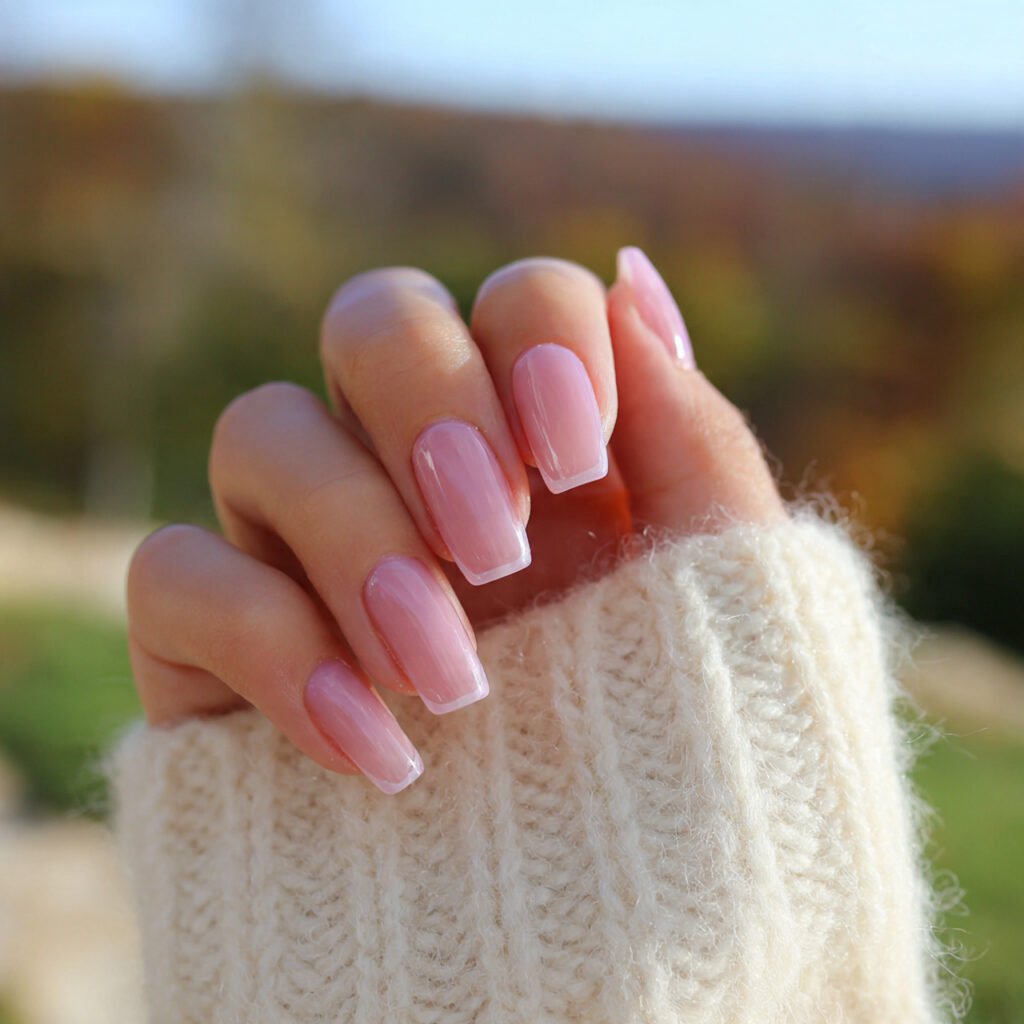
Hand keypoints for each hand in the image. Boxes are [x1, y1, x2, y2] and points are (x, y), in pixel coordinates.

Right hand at [126, 249, 782, 792]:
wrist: (591, 945)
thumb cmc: (675, 768)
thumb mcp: (716, 604)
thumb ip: (688, 436)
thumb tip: (633, 275)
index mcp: (542, 446)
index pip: (518, 301)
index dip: (536, 339)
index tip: (576, 458)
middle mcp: (415, 467)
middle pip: (373, 316)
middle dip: (432, 405)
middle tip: (497, 546)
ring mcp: (306, 542)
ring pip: (262, 427)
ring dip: (355, 536)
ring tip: (450, 673)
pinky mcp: (214, 638)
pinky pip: (175, 572)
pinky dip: (270, 645)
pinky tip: (374, 748)